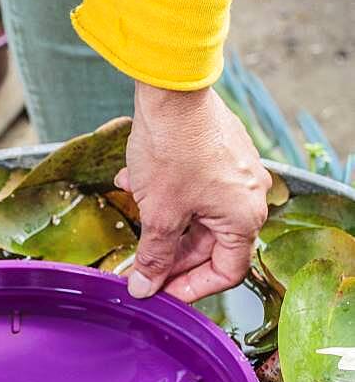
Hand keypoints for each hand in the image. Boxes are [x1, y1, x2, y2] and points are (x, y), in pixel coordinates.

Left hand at [116, 83, 271, 301]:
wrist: (171, 88)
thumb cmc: (173, 149)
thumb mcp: (159, 214)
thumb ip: (154, 257)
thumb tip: (145, 288)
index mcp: (244, 218)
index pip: (226, 273)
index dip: (192, 288)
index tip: (163, 293)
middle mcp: (248, 196)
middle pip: (210, 245)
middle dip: (171, 256)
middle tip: (141, 268)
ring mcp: (235, 172)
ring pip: (198, 216)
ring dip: (164, 224)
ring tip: (133, 220)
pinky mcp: (220, 152)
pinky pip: (195, 188)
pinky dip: (167, 196)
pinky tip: (134, 184)